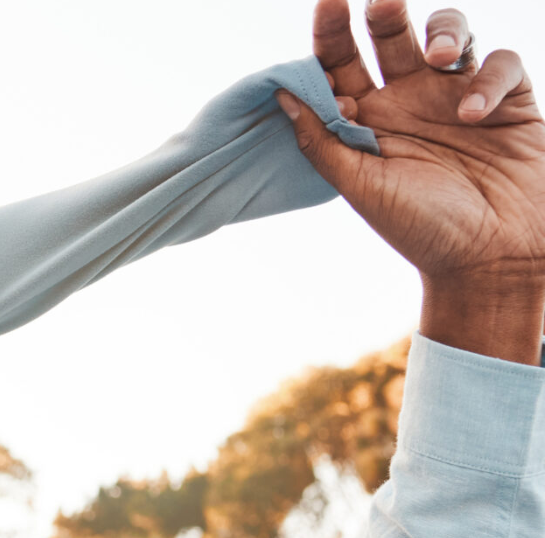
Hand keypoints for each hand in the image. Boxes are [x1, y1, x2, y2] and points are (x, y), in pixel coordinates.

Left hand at [280, 1, 544, 359]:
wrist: (491, 260)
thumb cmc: (421, 230)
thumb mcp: (361, 186)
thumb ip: (321, 140)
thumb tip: (281, 93)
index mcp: (368, 121)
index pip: (342, 66)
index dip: (331, 35)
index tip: (327, 5)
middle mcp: (411, 102)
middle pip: (392, 39)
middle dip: (385, 15)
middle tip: (381, 2)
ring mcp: (458, 97)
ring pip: (450, 35)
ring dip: (444, 31)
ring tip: (439, 58)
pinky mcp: (508, 101)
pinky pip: (499, 64)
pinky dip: (487, 78)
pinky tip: (474, 114)